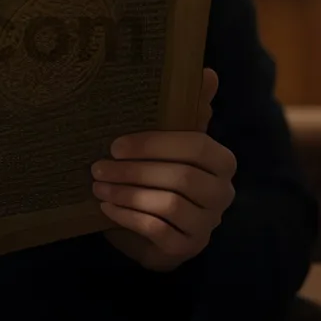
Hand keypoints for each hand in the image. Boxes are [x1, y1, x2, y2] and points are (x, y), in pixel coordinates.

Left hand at [92, 67, 235, 272]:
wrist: (153, 225)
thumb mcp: (171, 140)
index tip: (116, 144)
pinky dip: (128, 218)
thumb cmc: (162, 172)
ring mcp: (207, 225)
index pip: (197, 146)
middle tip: (97, 167)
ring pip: (169, 205)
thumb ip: (188, 109)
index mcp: (222, 161)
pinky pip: (159, 232)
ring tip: (97, 187)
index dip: (155, 144)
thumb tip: (207, 70)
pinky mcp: (188, 249)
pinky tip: (106, 208)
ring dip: (127, 194)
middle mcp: (223, 194)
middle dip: (134, 171)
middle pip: (181, 178)